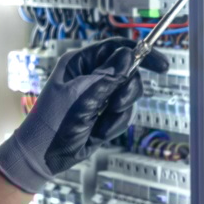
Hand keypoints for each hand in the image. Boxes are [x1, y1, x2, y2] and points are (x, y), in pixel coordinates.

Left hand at [0, 37, 168, 191]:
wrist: (42, 156)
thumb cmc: (52, 123)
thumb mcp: (80, 98)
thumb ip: (107, 77)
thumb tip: (128, 54)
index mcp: (80, 63)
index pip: (116, 48)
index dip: (141, 53)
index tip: (161, 66)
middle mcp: (91, 75)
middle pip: (128, 72)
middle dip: (125, 92)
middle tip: (115, 106)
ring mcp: (99, 95)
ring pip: (129, 94)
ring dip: (118, 113)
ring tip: (99, 124)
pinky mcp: (105, 113)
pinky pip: (125, 114)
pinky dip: (115, 124)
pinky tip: (97, 132)